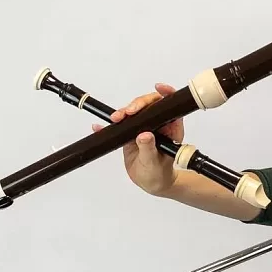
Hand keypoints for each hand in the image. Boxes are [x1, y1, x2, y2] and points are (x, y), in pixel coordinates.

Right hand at [91, 82, 181, 196]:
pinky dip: (110, 125)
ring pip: (133, 112)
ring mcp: (143, 127)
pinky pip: (120, 125)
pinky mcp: (130, 133)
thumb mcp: (154, 163)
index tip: (158, 88)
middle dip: (137, 104)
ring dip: (123, 113)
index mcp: (170, 128)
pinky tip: (101, 126)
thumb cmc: (159, 173)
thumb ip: (149, 149)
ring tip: (115, 118)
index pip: (170, 106)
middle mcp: (158, 125)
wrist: (151, 182)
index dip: (165, 94)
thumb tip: (145, 135)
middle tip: (127, 112)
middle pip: (148, 105)